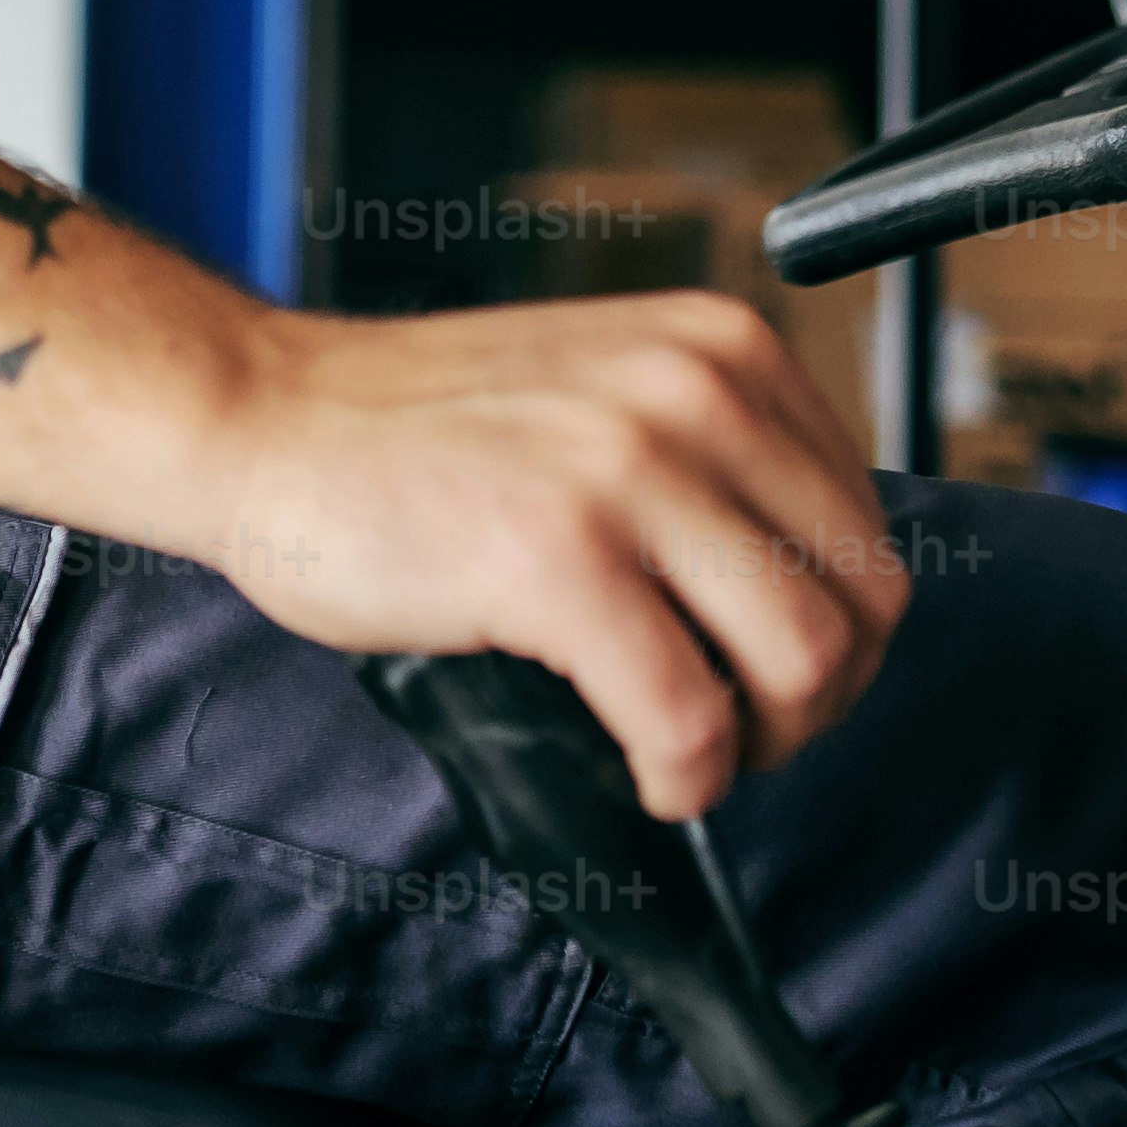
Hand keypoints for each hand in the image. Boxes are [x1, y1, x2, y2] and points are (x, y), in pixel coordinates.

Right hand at [200, 298, 906, 817]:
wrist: (257, 418)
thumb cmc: (405, 428)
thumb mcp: (602, 391)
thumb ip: (708, 457)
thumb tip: (804, 596)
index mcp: (721, 350)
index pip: (869, 524)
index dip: (839, 627)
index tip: (770, 673)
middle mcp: (694, 393)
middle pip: (866, 598)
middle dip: (825, 698)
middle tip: (749, 734)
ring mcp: (626, 471)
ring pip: (804, 660)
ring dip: (766, 744)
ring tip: (697, 756)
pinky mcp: (556, 559)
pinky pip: (690, 715)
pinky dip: (686, 776)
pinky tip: (646, 776)